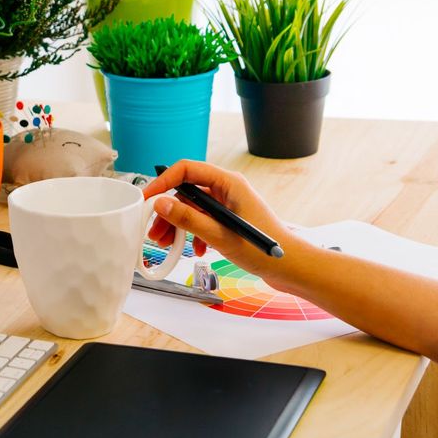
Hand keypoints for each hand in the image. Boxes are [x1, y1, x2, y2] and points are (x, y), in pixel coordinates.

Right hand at [143, 160, 307, 288]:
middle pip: (187, 191)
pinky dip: (193, 234)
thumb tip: (161, 204)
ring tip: (168, 244)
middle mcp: (228, 189)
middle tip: (154, 230)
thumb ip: (188, 219)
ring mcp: (228, 205)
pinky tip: (196, 250)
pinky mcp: (229, 219)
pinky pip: (202, 220)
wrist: (290, 268)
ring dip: (178, 225)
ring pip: (192, 208)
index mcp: (229, 183)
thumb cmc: (264, 250)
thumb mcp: (219, 235)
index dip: (163, 181)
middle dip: (168, 211)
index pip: (187, 169)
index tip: (147, 197)